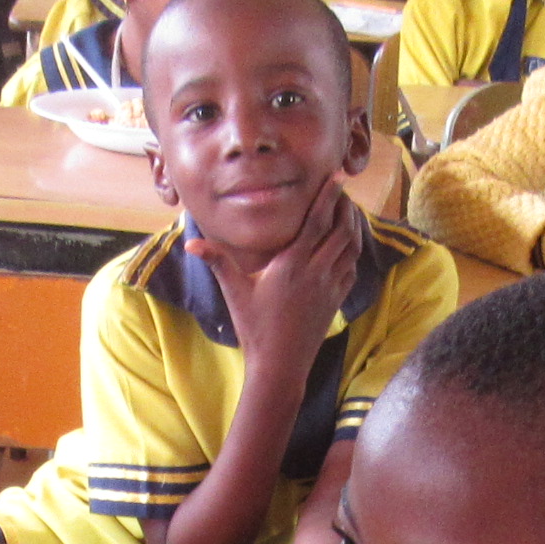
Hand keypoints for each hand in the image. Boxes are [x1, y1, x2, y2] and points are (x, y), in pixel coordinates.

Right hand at [197, 179, 361, 362]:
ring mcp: (330, 287)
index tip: (336, 178)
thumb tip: (191, 243)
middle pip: (342, 230)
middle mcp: (316, 273)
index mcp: (292, 265)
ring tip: (348, 211)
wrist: (280, 365)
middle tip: (342, 191)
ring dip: (353, 226)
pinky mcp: (336, 301)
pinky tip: (348, 245)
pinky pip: (352, 268)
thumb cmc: (255, 328)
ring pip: (352, 248)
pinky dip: (354, 252)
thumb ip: (218, 262)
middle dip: (345, 207)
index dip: (328, 198)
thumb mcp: (235, 293)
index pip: (317, 223)